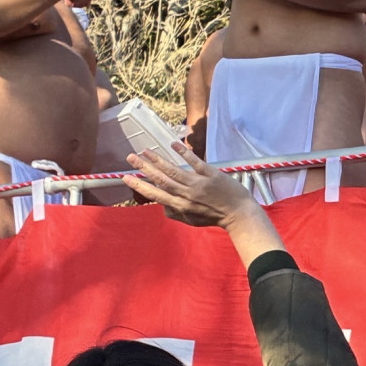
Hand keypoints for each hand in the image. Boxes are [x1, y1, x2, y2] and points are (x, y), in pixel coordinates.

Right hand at [122, 143, 253, 226]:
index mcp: (181, 206)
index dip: (140, 186)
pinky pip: (195, 162)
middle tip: (130, 158)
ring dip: (158, 159)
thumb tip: (161, 206)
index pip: (156, 194)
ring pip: (174, 170)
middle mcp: (187, 195)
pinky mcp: (211, 175)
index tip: (126, 178)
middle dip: (144, 168)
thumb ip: (175, 213)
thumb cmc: (215, 217)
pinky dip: (183, 153)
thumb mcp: (191, 220)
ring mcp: (199, 184)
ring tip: (145, 150)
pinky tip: (173, 144)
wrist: (239, 214)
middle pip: (161, 180)